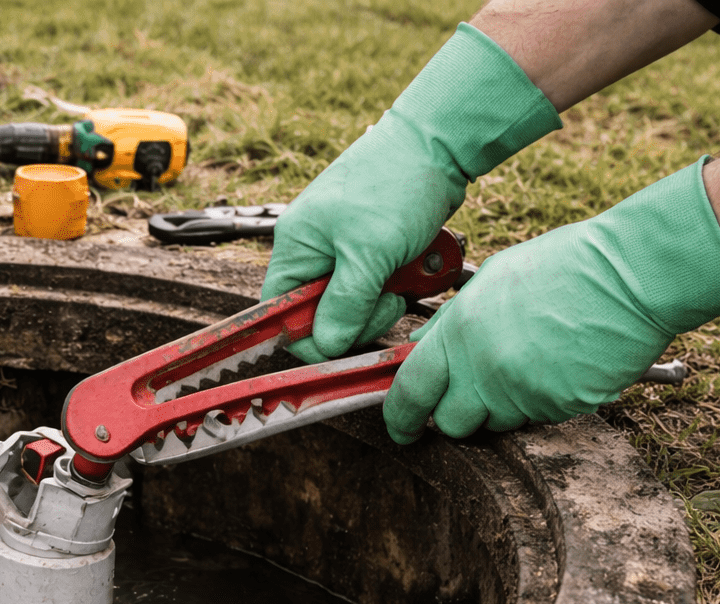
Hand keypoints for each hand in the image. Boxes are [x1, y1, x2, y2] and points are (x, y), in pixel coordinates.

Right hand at [261, 23, 559, 361]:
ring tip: (404, 277)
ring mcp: (342, 249)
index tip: (345, 338)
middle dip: (356, 316)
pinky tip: (411, 267)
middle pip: (320, 314)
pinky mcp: (370, 248)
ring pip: (352, 303)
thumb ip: (345, 304)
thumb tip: (328, 345)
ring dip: (380, 301)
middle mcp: (312, 250)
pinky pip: (374, 285)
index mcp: (295, 247)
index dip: (309, 334)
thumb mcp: (370, 253)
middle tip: (387, 302)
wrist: (438, 142)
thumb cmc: (396, 183)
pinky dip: (395, 284)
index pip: (281, 312)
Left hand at [384, 158, 719, 443]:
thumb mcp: (492, 280)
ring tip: (532, 363)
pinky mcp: (560, 408)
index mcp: (459, 332)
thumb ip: (451, 320)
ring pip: (496, 424)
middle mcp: (484, 368)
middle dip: (456, 415)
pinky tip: (561, 365)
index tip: (402, 427)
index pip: (409, 392)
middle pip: (450, 422)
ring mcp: (523, 392)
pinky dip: (543, 401)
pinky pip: (538, 418)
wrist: (633, 273)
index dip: (401, 416)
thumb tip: (420, 347)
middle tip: (475, 394)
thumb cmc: (566, 266)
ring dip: (502, 408)